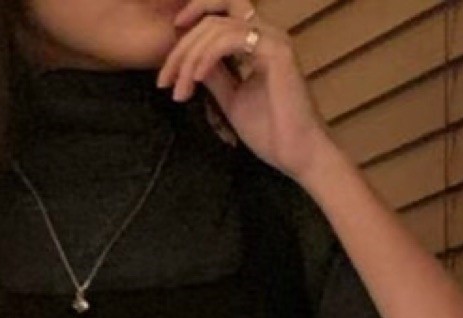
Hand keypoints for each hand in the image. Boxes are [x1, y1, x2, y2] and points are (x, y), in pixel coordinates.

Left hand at [155, 3, 328, 184]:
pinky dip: (207, 58)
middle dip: (181, 48)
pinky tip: (196, 79)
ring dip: (190, 58)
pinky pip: (230, 41)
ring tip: (178, 89)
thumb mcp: (231, 99)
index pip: (219, 18)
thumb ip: (214, 76)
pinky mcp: (276, 51)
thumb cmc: (272, 133)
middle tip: (164, 80)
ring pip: (217, 28)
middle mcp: (267, 33)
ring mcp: (273, 39)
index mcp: (259, 42)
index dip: (189, 31)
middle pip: (213, 19)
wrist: (298, 154)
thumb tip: (191, 62)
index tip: (167, 63)